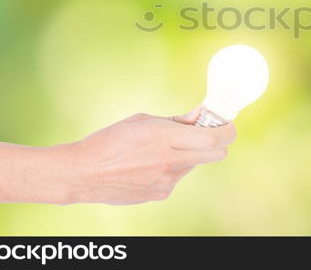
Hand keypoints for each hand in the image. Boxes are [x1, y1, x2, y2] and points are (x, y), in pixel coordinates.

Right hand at [62, 109, 235, 204]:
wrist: (83, 174)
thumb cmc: (111, 141)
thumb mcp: (144, 121)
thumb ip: (177, 120)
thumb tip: (201, 114)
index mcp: (167, 138)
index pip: (216, 139)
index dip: (228, 129)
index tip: (225, 122)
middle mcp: (171, 162)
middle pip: (217, 154)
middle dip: (216, 142)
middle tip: (203, 131)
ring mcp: (167, 182)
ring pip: (194, 164)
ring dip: (188, 154)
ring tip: (159, 148)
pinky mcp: (161, 194)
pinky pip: (176, 177)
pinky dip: (171, 167)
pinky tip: (148, 163)